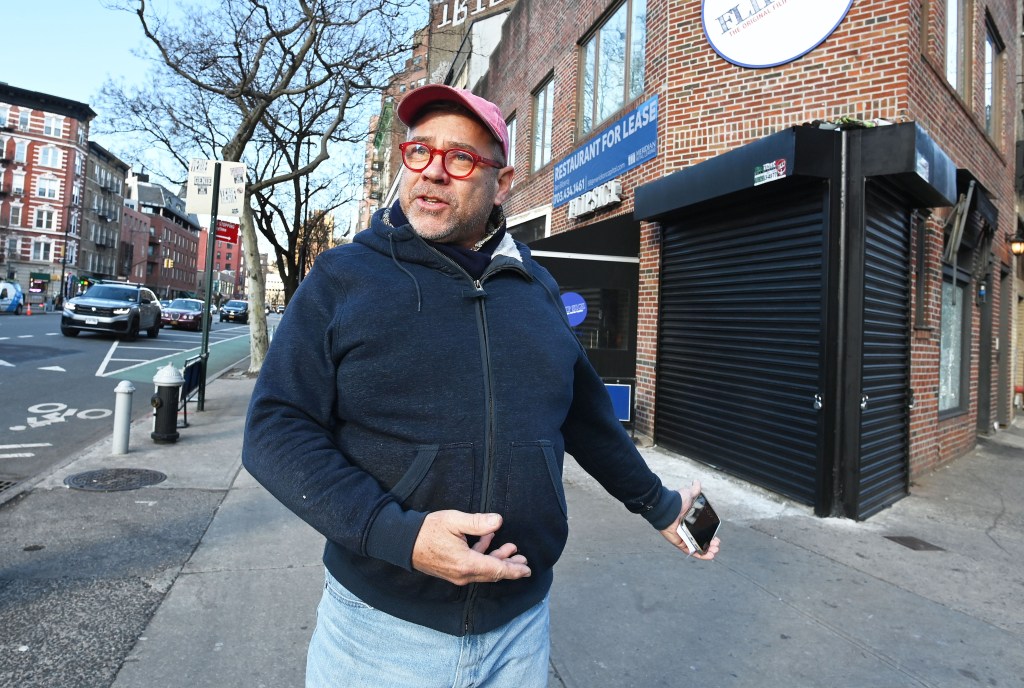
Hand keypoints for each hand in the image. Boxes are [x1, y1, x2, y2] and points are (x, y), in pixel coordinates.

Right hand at [411, 510, 531, 584]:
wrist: (403, 542)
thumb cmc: (427, 530)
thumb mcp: (454, 520)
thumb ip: (477, 522)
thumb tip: (499, 521)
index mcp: (466, 563)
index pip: (497, 570)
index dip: (514, 570)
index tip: (528, 570)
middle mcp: (463, 574)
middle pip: (492, 573)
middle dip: (510, 567)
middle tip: (523, 560)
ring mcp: (456, 575)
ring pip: (483, 571)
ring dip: (497, 560)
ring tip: (510, 549)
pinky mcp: (450, 571)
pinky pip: (472, 567)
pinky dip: (483, 556)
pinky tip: (486, 541)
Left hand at [660, 480, 719, 560]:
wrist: (667, 507)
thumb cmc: (676, 501)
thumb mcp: (688, 495)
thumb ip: (694, 490)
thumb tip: (697, 482)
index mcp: (689, 521)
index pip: (701, 531)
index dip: (709, 535)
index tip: (717, 536)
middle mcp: (686, 530)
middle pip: (700, 540)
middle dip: (711, 543)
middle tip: (717, 544)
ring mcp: (682, 537)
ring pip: (697, 547)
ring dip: (707, 551)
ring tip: (715, 550)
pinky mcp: (679, 542)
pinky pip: (690, 551)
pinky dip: (700, 554)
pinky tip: (709, 555)